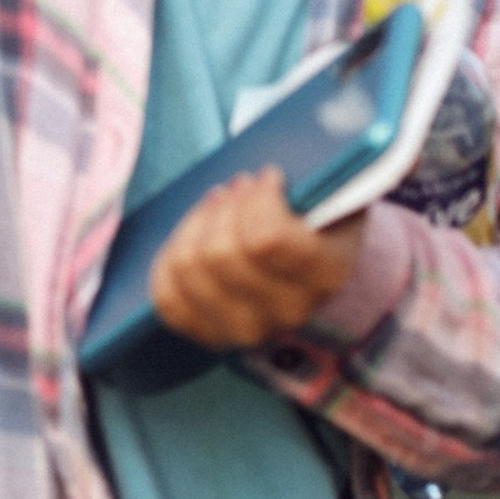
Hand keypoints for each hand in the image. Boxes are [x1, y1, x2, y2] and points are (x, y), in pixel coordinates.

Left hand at [150, 166, 363, 350]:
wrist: (315, 264)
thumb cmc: (319, 217)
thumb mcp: (332, 193)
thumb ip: (321, 177)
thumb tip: (301, 165)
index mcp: (327, 274)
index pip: (267, 238)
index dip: (255, 199)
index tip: (267, 176)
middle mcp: (289, 311)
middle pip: (219, 253)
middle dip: (221, 207)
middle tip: (234, 188)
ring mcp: (248, 329)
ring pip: (189, 268)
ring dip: (195, 226)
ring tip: (215, 205)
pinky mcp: (210, 332)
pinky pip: (167, 295)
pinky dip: (170, 259)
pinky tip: (193, 237)